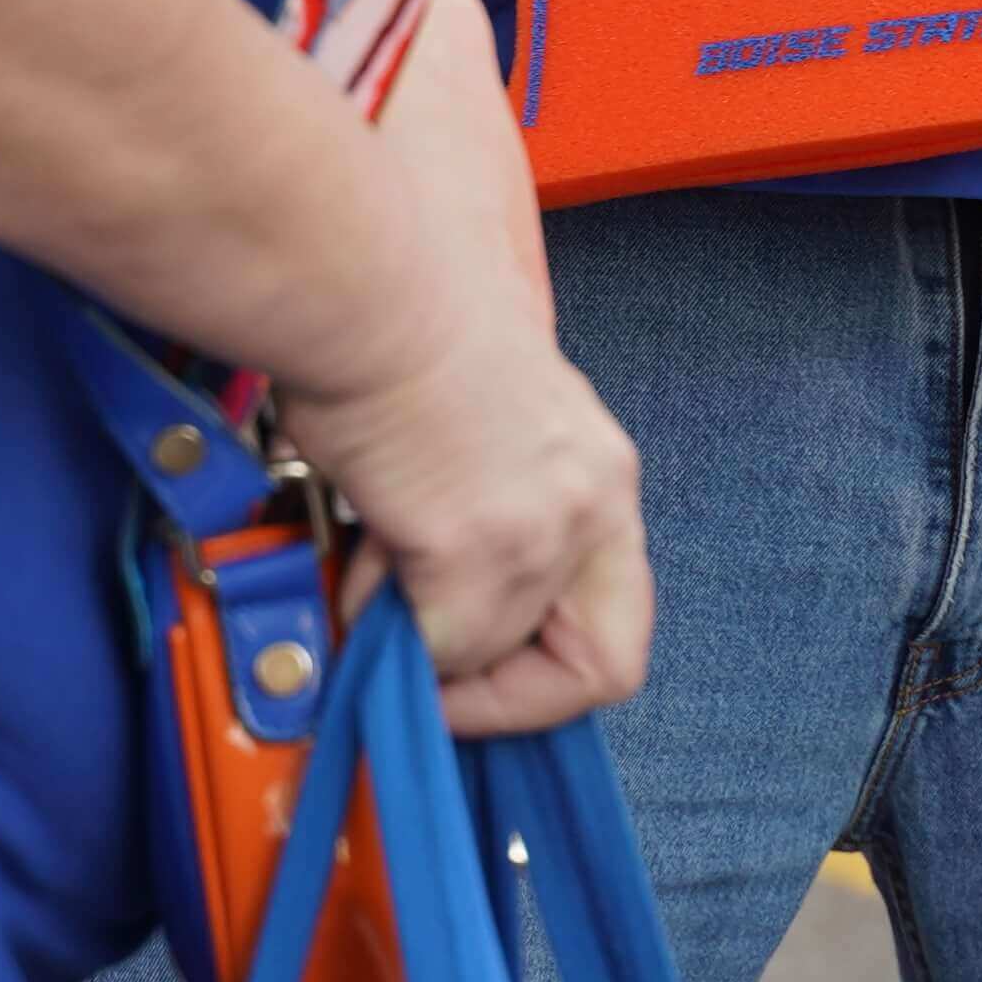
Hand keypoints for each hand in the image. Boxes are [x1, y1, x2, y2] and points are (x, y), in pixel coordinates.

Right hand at [268, 66, 650, 737]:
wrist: (366, 284)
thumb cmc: (399, 327)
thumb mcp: (479, 435)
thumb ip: (484, 522)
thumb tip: (428, 612)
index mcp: (597, 469)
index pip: (623, 620)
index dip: (552, 670)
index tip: (484, 669)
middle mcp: (592, 499)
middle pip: (606, 667)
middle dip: (511, 697)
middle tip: (438, 680)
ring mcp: (542, 526)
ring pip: (491, 655)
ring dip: (420, 639)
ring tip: (371, 571)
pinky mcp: (477, 543)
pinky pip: (436, 645)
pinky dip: (384, 626)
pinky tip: (357, 560)